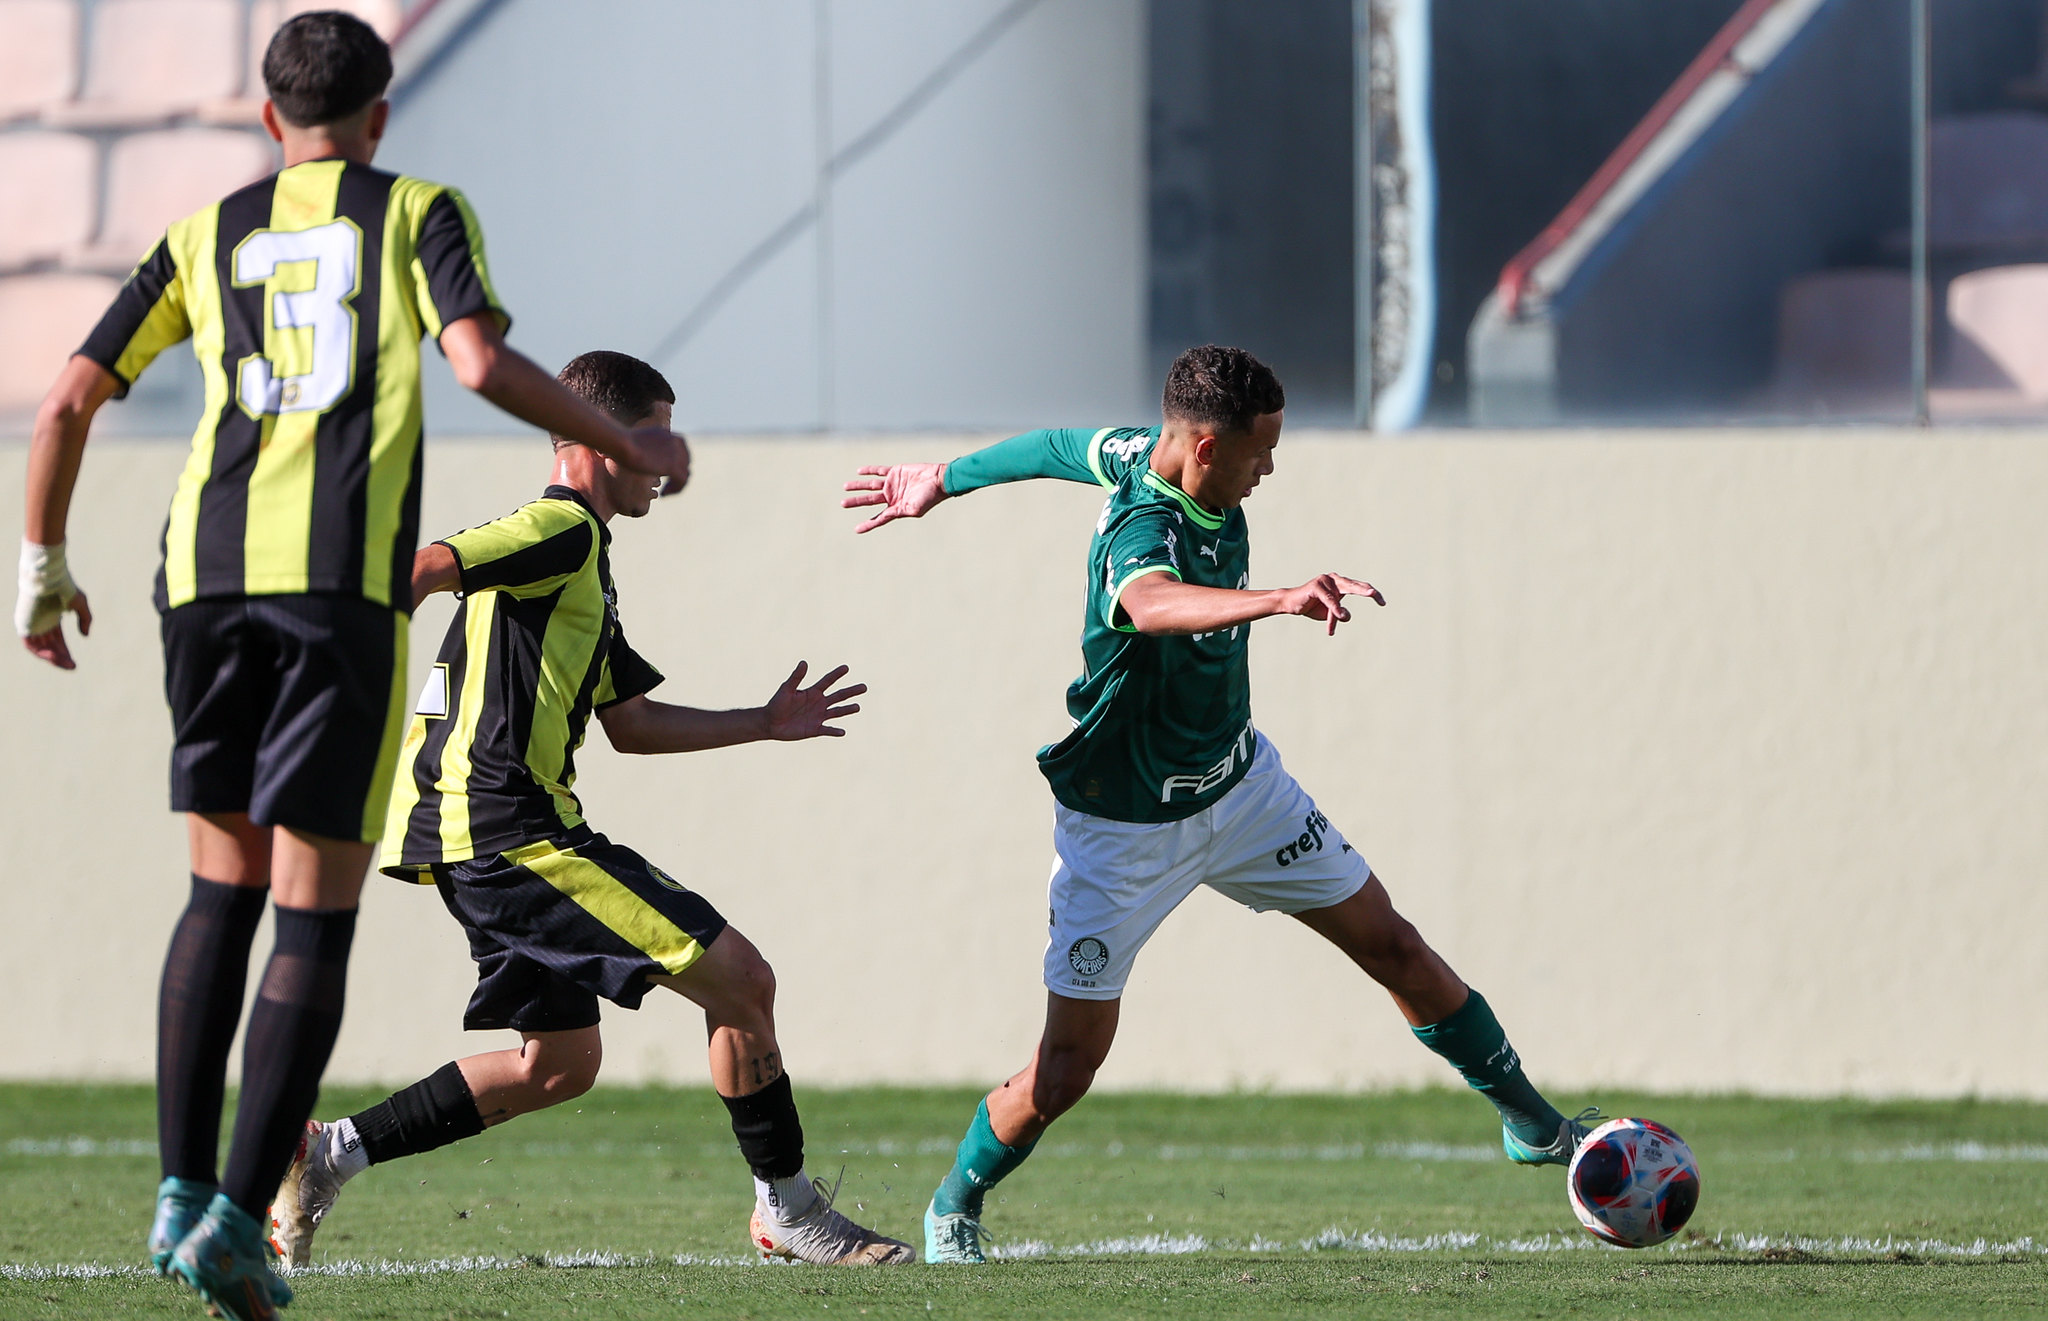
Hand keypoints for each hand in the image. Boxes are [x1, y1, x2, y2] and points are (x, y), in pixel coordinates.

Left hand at [17, 540, 90, 669]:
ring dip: (53, 658)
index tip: (73, 663)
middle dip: (61, 658)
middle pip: (49, 646)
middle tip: (72, 667)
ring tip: (66, 664)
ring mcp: (31, 625)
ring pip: (40, 648)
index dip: (65, 652)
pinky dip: (42, 653)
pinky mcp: (24, 625)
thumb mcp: (80, 605)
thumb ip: (85, 620)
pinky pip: (31, 646)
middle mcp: (39, 623)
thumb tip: (85, 636)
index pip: (56, 640)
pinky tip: (55, 657)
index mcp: (50, 618)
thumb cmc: (64, 587)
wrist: (49, 578)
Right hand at [623, 426, 690, 490]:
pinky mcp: (673, 465)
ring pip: (685, 473)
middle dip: (677, 475)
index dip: (675, 465)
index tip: (664, 475)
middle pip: (685, 462)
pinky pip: (682, 481)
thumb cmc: (620, 444)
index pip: (681, 451)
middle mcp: (676, 441)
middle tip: (667, 487)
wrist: (622, 445)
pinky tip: (664, 494)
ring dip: (676, 485)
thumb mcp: (637, 442)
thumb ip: (645, 447)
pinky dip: (675, 489)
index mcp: (668, 435)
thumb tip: (641, 454)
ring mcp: (676, 453)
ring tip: (665, 492)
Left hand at [761, 661, 865, 739]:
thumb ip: (796, 677)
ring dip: (847, 710)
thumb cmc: (776, 704)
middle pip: (838, 696)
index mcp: (813, 692)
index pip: (827, 681)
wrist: (770, 723)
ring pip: (837, 712)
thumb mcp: (786, 689)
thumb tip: (804, 662)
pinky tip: (842, 732)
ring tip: (858, 707)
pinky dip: (835, 731)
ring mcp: (818, 716)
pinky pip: (827, 730)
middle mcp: (819, 703)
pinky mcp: (815, 729)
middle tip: (864, 687)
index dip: (836, 674)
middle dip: (851, 691)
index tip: (846, 667)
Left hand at [841, 463, 947, 532]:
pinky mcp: (895, 472)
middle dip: (856, 502)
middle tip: (843, 504)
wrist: (938, 479)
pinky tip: (859, 471)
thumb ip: (899, 512)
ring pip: (871, 486)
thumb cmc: (929, 497)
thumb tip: (886, 516)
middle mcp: (892, 497)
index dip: (868, 524)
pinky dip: (869, 471)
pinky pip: (879, 471)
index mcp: (896, 508)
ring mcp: (892, 484)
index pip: (879, 518)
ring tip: (845, 487)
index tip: (856, 530)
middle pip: (870, 501)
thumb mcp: (914, 509)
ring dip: (858, 486)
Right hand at [1277, 573, 1383, 635]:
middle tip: (1375, 595)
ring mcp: (1325, 580)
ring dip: (1337, 612)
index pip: (1359, 587)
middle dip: (1366, 590)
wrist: (1290, 603)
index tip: (1383, 603)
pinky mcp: (1316, 586)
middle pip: (1354, 585)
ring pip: (1338, 598)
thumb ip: (1339, 614)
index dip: (1372, 593)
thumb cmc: (1311, 606)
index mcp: (1340, 583)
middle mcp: (1334, 579)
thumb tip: (1346, 616)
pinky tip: (1338, 615)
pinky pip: (1329, 599)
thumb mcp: (1329, 614)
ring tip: (1343, 618)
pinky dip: (1333, 608)